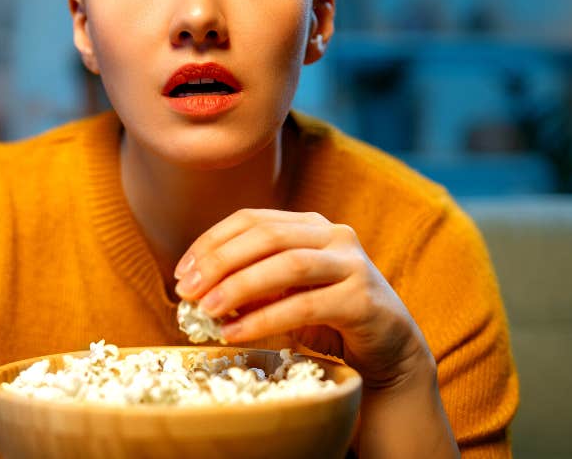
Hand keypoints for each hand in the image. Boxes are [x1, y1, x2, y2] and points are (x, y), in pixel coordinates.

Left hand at [174, 209, 434, 390]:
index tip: (182, 272)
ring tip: (208, 310)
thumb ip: (252, 285)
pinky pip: (306, 305)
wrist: (388, 352)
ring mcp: (352, 264)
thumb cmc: (329, 322)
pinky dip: (265, 319)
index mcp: (310, 226)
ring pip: (288, 264)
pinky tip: (236, 333)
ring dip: (240, 286)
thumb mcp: (285, 295)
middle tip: (188, 290)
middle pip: (267, 235)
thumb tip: (197, 292)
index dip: (212, 241)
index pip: (252, 219)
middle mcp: (334, 235)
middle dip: (220, 261)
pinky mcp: (363, 299)